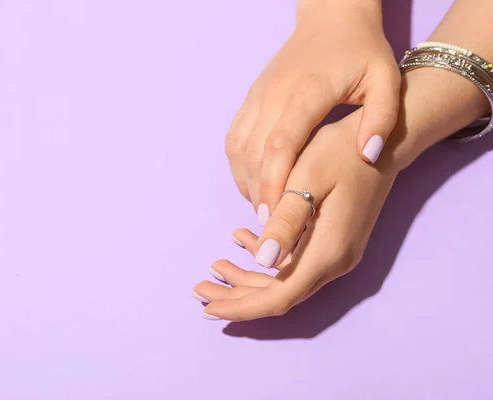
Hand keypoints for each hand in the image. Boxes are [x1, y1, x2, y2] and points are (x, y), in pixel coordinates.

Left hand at [196, 110, 399, 320]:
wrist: (381, 141)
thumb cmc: (341, 154)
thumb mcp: (307, 180)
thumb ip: (286, 223)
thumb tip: (263, 260)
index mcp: (326, 252)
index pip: (278, 296)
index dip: (242, 306)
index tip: (207, 309)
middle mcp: (334, 261)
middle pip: (280, 294)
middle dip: (237, 296)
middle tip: (200, 290)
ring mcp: (336, 254)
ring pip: (285, 280)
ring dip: (248, 277)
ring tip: (215, 267)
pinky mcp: (333, 242)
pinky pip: (294, 262)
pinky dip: (266, 257)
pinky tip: (241, 238)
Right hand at [225, 0, 399, 223]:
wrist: (331, 18)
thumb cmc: (361, 50)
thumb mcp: (385, 80)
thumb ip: (380, 118)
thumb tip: (366, 157)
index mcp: (305, 93)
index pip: (280, 145)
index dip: (275, 184)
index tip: (277, 216)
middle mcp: (273, 95)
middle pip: (254, 153)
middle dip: (259, 193)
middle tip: (270, 225)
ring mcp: (258, 96)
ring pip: (238, 148)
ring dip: (246, 182)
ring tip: (263, 209)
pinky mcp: (251, 99)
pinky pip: (235, 138)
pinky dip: (240, 166)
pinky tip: (254, 183)